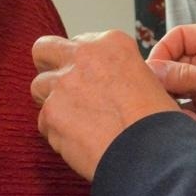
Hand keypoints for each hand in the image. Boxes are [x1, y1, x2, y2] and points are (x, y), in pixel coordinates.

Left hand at [31, 30, 181, 179]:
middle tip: (61, 86)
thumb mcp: (149, 79)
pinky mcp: (51, 112)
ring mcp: (64, 83)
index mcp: (111, 43)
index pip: (79, 43)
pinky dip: (56, 132)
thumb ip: (118, 72)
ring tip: (74, 121)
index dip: (81, 63)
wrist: (150, 153)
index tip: (88, 78)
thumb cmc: (157, 123)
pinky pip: (43, 121)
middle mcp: (84, 56)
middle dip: (48, 65)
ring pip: (39, 86)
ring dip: (52, 102)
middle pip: (45, 49)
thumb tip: (107, 82)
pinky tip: (78, 141)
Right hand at [148, 24, 195, 170]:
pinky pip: (182, 112)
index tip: (152, 71)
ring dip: (171, 103)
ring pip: (174, 91)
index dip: (163, 52)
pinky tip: (191, 125)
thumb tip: (153, 69)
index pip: (179, 38)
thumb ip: (187, 75)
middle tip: (158, 96)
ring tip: (179, 113)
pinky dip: (181, 119)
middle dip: (164, 81)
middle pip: (172, 65)